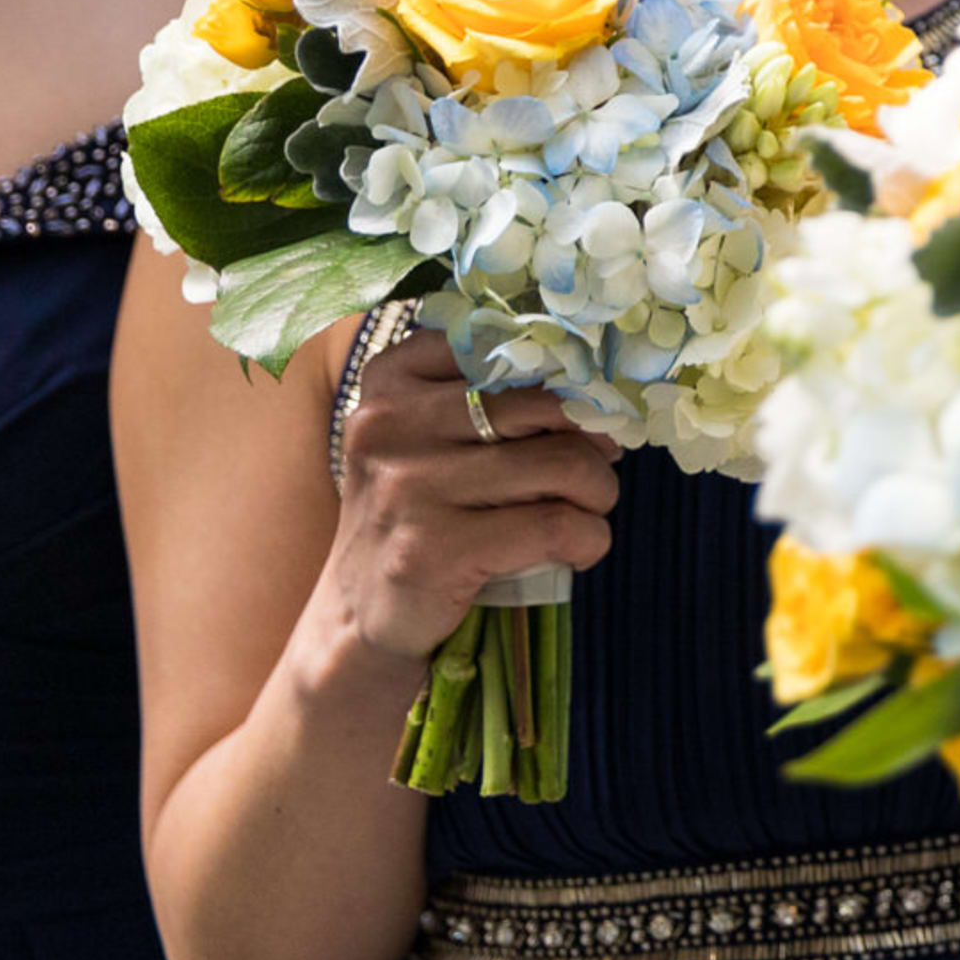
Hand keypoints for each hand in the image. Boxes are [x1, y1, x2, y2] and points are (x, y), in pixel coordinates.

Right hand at [325, 332, 620, 665]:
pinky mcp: (433, 549)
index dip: (566, 378)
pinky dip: (589, 539)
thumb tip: (599, 383)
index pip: (510, 344)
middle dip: (595, 442)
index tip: (579, 414)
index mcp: (392, 378)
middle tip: (596, 471)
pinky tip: (576, 549)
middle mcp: (392, 422)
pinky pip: (556, 526)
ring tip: (587, 511)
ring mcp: (409, 486)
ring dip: (599, 493)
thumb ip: (491, 392)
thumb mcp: (430, 436)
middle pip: (550, 406)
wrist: (360, 614)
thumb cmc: (420, 511)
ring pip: (564, 464)